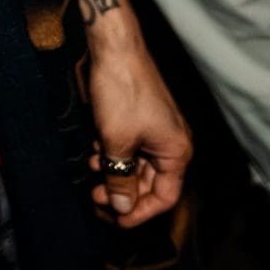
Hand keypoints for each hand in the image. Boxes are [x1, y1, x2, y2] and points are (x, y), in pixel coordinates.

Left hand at [88, 38, 192, 227]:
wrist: (114, 47)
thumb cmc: (121, 92)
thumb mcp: (116, 141)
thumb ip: (120, 178)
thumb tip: (123, 208)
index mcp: (177, 152)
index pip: (164, 196)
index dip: (141, 212)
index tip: (116, 221)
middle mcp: (171, 143)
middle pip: (150, 182)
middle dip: (123, 193)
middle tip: (96, 199)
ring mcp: (156, 130)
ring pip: (136, 165)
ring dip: (115, 173)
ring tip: (92, 174)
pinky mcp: (140, 118)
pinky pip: (129, 146)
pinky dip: (113, 154)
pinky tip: (94, 153)